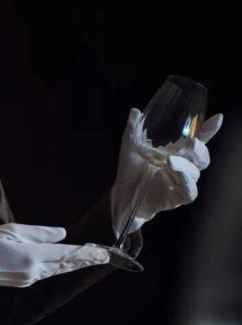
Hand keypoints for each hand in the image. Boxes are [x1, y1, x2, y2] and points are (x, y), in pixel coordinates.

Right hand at [0, 223, 110, 287]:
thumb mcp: (12, 230)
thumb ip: (39, 233)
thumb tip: (62, 234)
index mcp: (32, 256)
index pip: (66, 253)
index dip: (87, 253)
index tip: (104, 252)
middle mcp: (34, 271)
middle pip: (65, 265)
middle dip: (85, 260)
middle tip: (104, 257)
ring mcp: (28, 279)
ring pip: (57, 270)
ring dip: (73, 264)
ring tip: (89, 260)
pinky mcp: (23, 282)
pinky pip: (46, 274)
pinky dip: (59, 268)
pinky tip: (65, 264)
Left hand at [110, 107, 222, 237]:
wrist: (121, 195)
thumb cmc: (130, 171)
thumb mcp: (130, 148)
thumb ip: (133, 130)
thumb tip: (134, 111)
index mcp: (177, 152)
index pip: (199, 139)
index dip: (209, 130)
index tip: (217, 119)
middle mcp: (184, 166)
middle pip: (202, 156)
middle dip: (199, 149)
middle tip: (191, 142)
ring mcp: (182, 182)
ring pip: (195, 172)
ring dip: (185, 165)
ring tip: (170, 160)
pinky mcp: (177, 198)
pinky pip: (189, 191)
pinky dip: (186, 182)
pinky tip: (178, 175)